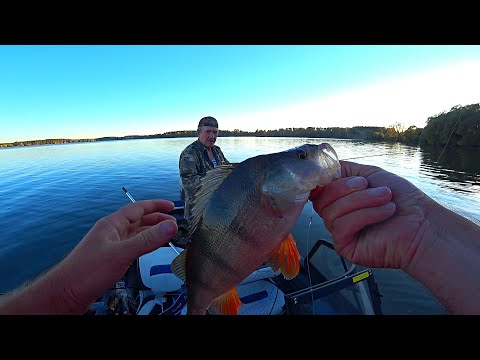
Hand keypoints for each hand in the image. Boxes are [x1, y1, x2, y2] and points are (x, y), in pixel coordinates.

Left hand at [55, 199, 177, 312]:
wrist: (66, 293)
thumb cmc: (86, 273)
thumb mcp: (122, 253)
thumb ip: (147, 240)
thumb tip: (169, 226)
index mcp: (111, 224)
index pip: (137, 208)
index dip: (155, 205)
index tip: (170, 206)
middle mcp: (111, 232)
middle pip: (138, 220)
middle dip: (156, 220)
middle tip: (173, 224)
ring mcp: (110, 245)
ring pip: (135, 234)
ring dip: (151, 233)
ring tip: (166, 235)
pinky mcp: (110, 258)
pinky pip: (132, 246)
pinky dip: (145, 245)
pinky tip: (150, 249)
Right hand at [310, 160, 428, 269]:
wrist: (423, 223)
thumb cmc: (402, 199)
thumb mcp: (370, 174)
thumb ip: (344, 170)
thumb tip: (322, 167)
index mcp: (339, 199)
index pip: (319, 189)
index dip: (327, 181)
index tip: (346, 176)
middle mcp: (336, 216)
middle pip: (322, 199)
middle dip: (348, 189)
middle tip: (373, 187)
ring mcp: (339, 232)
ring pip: (332, 212)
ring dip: (362, 201)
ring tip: (386, 199)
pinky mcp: (345, 247)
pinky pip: (342, 226)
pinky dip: (365, 215)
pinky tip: (385, 212)